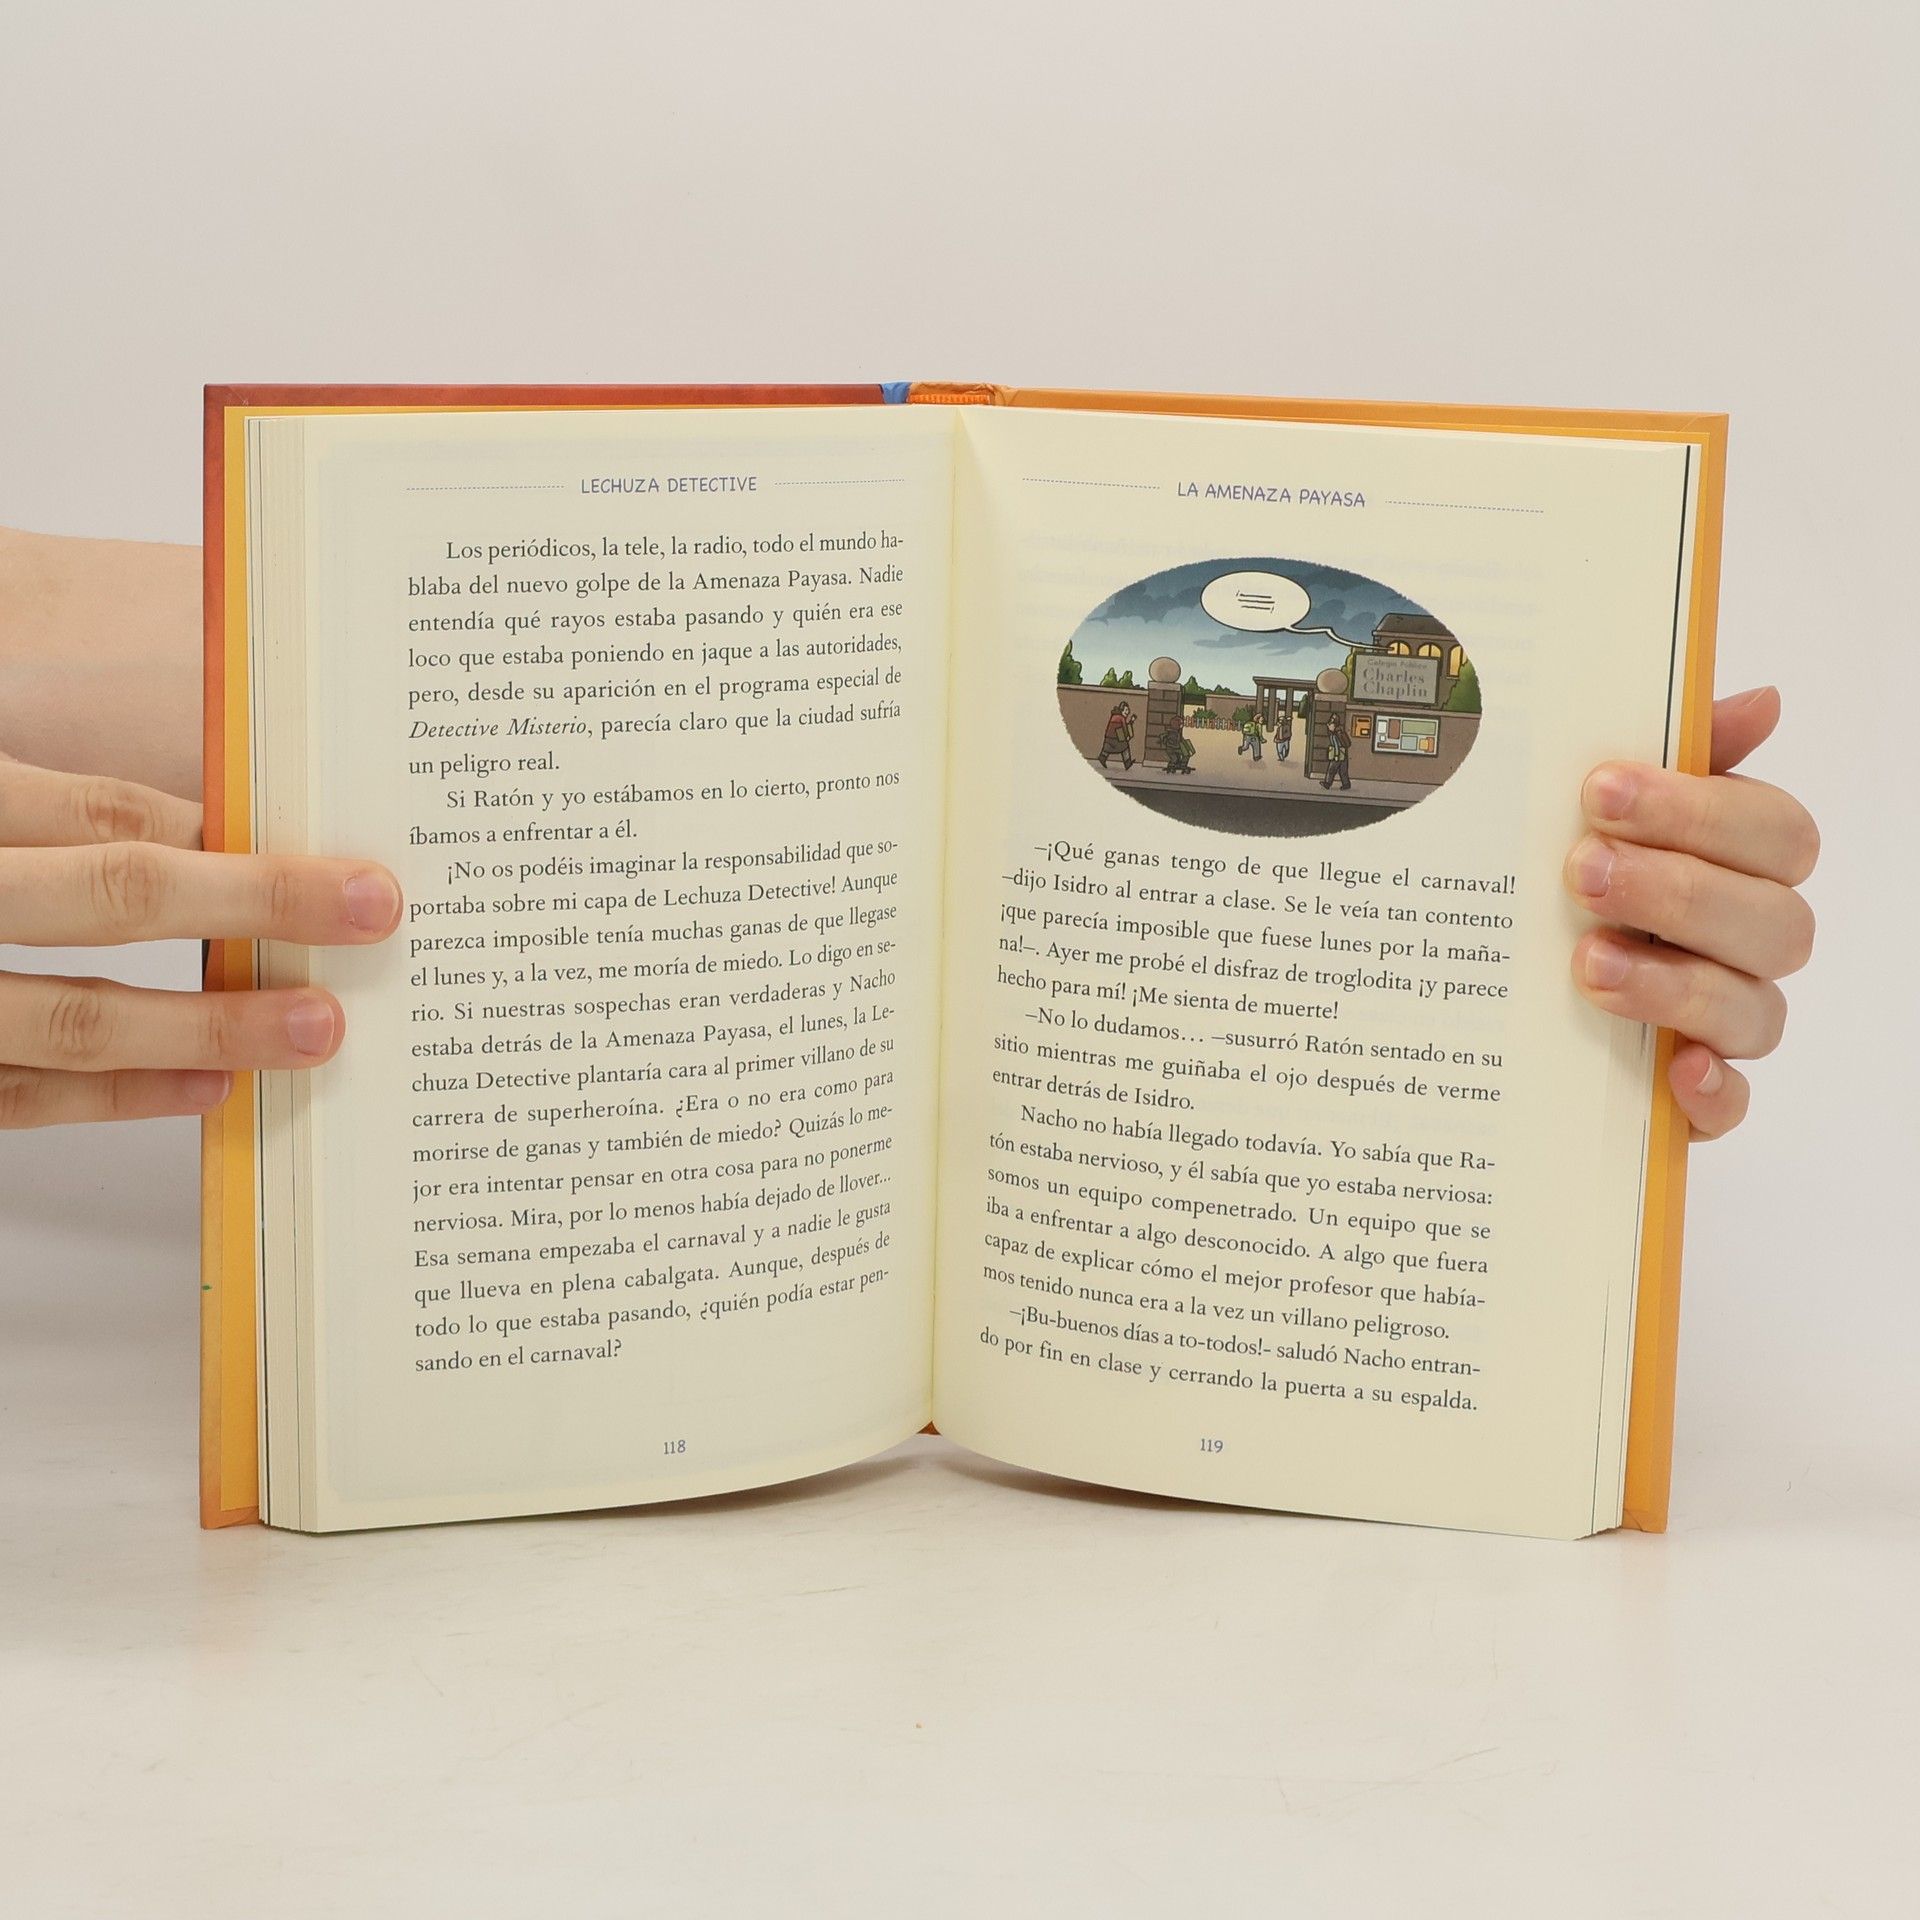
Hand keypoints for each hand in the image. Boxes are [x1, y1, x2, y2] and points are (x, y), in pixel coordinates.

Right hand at [0, 755, 401, 1127]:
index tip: (339, 859)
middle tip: (371, 913)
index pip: (113, 815)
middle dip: (256, 902)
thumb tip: (216, 839)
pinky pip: (25, 1097)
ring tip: (317, 1028)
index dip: (232, 839)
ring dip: (209, 1026)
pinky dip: (124, 1093)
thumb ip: (67, 820)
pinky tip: (212, 1086)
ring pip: (78, 1018)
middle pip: (116, 893)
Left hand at [1566, 687, 1816, 1140]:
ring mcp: (1726, 1024)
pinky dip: (1712, 1091)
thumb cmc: (1573, 887)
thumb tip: (1760, 700)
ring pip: (1753, 1009)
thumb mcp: (1596, 818)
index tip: (1596, 790)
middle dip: (1675, 889)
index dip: (1696, 809)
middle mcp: (1746, 943)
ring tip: (1587, 962)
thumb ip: (1674, 757)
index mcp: (1737, 865)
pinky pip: (1733, 1106)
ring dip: (1673, 982)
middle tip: (1579, 870)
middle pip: (1770, 919)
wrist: (1499, 1002)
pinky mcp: (1695, 1099)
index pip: (1771, 831)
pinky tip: (1673, 1067)